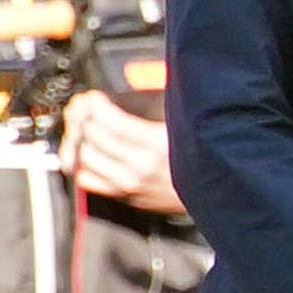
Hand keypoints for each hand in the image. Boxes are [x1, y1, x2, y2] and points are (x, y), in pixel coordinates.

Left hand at [58, 90, 186, 214]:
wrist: (211, 190)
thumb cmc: (196, 152)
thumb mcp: (178, 120)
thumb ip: (147, 105)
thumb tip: (115, 96)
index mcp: (156, 143)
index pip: (109, 121)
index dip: (95, 104)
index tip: (95, 97)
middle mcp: (139, 166)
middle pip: (93, 136)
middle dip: (85, 117)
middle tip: (86, 108)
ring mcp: (129, 184)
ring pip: (84, 158)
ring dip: (80, 139)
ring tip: (86, 128)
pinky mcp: (123, 196)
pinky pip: (87, 179)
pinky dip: (82, 163)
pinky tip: (89, 151)